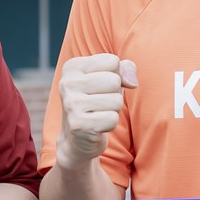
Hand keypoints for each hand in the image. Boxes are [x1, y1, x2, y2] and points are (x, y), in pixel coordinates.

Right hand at [56, 53, 137, 168]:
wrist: (77, 137)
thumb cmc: (97, 101)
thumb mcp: (110, 78)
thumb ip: (125, 69)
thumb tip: (132, 82)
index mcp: (72, 67)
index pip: (112, 61)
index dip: (115, 75)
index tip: (100, 86)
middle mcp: (67, 83)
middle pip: (114, 80)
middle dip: (115, 93)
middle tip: (101, 102)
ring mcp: (71, 104)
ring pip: (116, 100)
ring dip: (113, 109)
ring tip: (99, 113)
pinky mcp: (78, 124)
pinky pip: (112, 119)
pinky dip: (110, 124)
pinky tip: (97, 125)